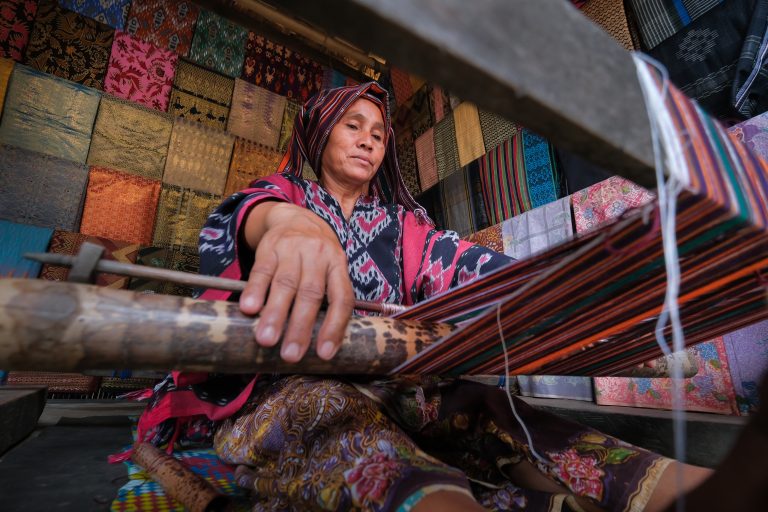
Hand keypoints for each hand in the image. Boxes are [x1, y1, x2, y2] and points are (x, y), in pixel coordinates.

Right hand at [239, 202, 353, 362]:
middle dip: (300, 327)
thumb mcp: (330, 271)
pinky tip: (248, 308)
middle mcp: (318, 256)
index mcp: (338, 266)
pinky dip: (255, 290)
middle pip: (311, 293)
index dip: (334, 327)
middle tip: (290, 354)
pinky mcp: (270, 248)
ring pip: (285, 284)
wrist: (295, 219)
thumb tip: (321, 345)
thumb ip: (326, 300)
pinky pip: (262, 270)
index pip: (341, 298)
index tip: (324, 354)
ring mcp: (293, 250)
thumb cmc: (316, 258)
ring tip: (266, 340)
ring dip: (275, 314)